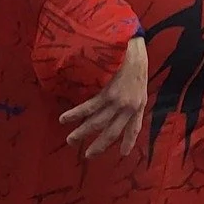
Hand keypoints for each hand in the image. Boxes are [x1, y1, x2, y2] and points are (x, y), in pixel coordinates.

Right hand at [60, 36, 147, 158]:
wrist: (132, 48)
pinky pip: (88, 108)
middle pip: (112, 132)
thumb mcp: (139, 82)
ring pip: (97, 123)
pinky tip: (64, 119)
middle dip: (99, 145)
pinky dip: (75, 115)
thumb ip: (132, 96)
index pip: (134, 128)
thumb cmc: (136, 61)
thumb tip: (120, 105)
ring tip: (70, 140)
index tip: (123, 154)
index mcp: (139, 104)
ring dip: (82, 133)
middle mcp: (129, 107)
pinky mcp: (107, 94)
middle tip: (88, 155)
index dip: (129, 141)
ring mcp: (118, 102)